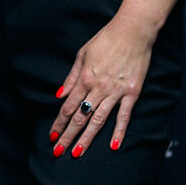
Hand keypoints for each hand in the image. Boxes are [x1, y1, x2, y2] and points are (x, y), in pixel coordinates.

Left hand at [50, 15, 155, 157]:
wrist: (133, 30)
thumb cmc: (106, 39)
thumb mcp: (82, 54)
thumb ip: (71, 77)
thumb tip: (59, 95)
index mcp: (84, 79)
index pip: (67, 107)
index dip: (58, 123)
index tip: (52, 136)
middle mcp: (97, 88)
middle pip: (79, 117)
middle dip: (67, 136)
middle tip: (58, 152)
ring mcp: (115, 92)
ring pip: (98, 121)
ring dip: (86, 138)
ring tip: (77, 153)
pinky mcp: (132, 92)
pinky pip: (124, 116)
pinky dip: (119, 131)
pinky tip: (113, 145)